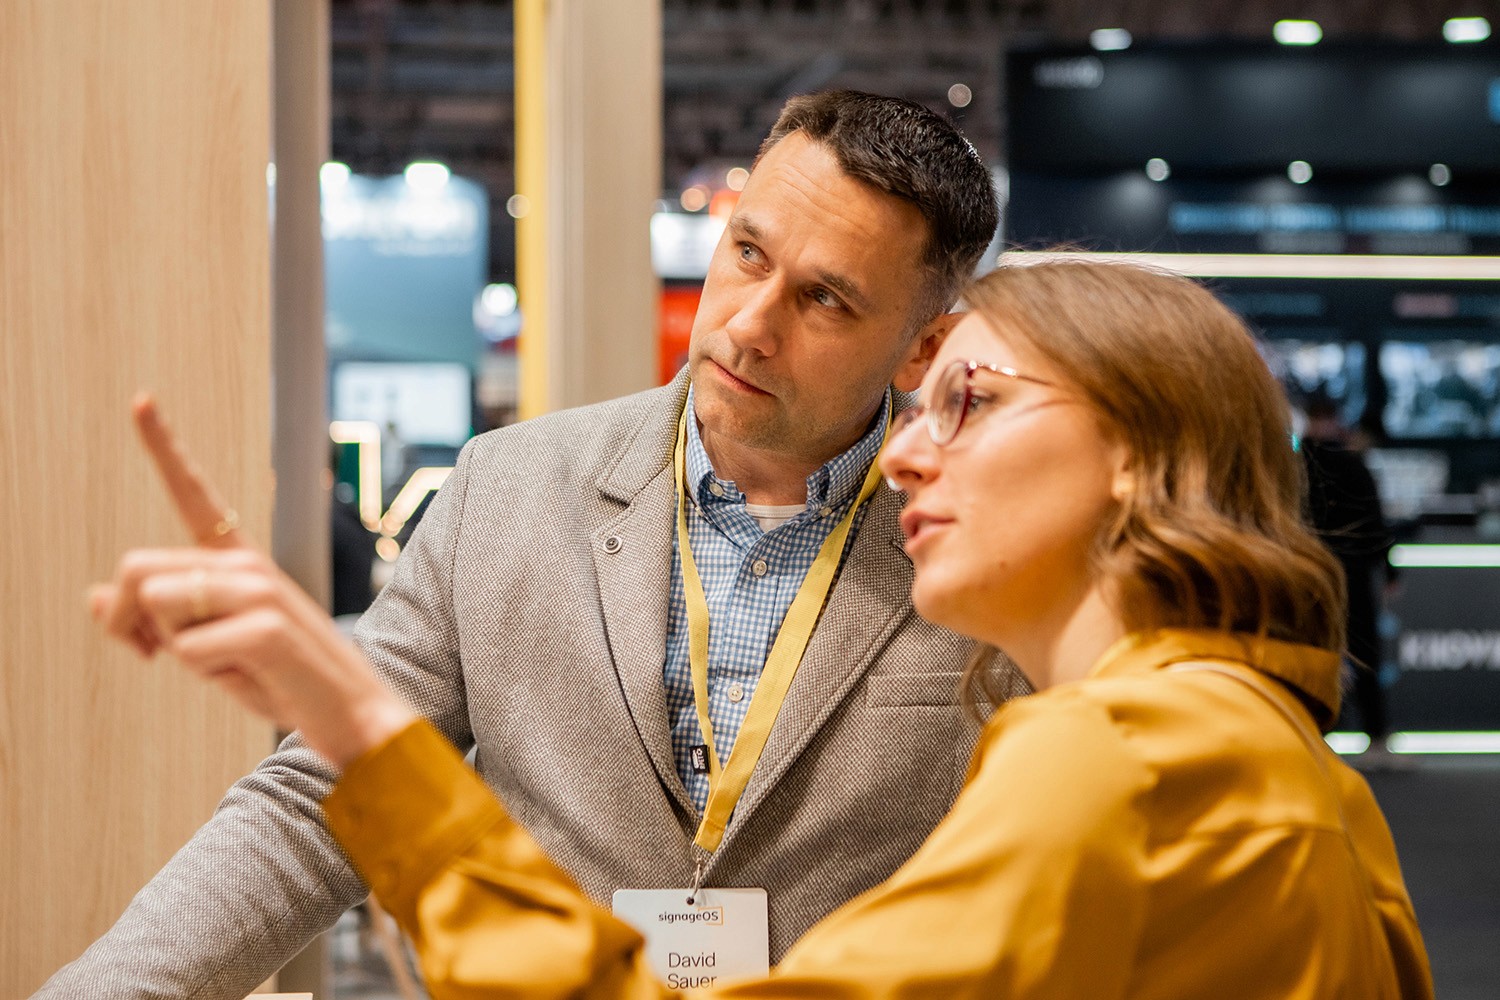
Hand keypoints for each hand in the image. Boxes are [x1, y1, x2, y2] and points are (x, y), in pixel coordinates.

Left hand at [89, 394, 415, 767]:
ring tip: (226, 663)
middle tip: (151, 656)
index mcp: (238, 562)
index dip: (163, 445)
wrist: (352, 716)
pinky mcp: (264, 625)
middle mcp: (247, 564)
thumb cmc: (282, 681)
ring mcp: (260, 589)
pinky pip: (185, 648)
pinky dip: (205, 672)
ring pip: (155, 603)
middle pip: (136, 567)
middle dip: (124, 619)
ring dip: (173, 649)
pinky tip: (250, 674)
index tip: (140, 399)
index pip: (194, 495)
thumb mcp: (208, 647)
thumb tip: (91, 597)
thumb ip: (155, 617)